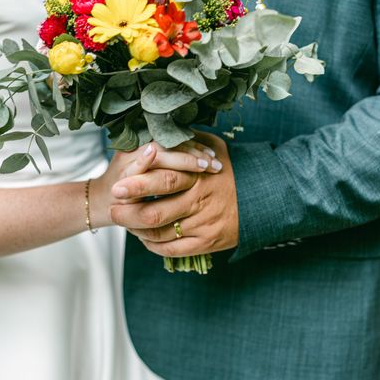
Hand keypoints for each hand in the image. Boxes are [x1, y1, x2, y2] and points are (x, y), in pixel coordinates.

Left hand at [110, 133, 238, 256]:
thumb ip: (189, 140)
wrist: (266, 198)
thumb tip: (161, 130)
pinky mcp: (207, 242)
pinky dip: (154, 245)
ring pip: (161, 233)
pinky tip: (145, 238)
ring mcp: (203, 224)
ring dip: (138, 230)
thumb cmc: (234, 170)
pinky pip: (173, 249)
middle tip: (113, 209)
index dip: (137, 184)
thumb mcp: (216, 147)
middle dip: (129, 213)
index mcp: (199, 176)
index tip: (117, 185)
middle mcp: (200, 201)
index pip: (164, 179)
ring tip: (125, 222)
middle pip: (156, 212)